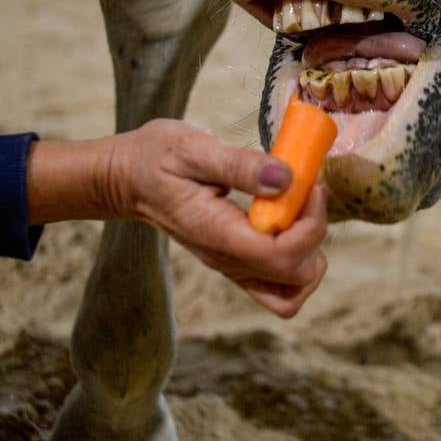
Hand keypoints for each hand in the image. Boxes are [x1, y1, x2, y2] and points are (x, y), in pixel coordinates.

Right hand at [27, 121, 328, 317]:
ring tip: (297, 208)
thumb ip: (239, 165)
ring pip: (290, 292)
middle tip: (305, 191)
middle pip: (295, 278)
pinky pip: (277, 283)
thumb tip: (286, 179)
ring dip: (309, 253)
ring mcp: (232, 266)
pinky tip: (287, 218)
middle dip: (315, 234)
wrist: (126, 179)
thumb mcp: (193, 149)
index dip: (310, 224)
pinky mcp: (236, 261)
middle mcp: (227, 260)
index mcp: (218, 235)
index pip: (281, 256)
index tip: (309, 184)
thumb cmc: (155, 158)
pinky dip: (296, 257)